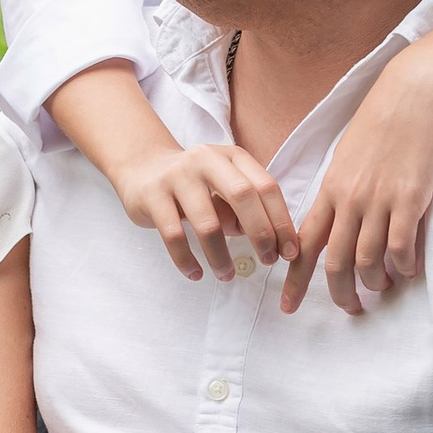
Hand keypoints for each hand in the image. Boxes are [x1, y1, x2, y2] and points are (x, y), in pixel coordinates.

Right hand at [113, 136, 298, 284]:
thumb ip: (247, 210)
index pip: (266, 187)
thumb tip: (272, 244)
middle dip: (260, 234)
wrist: (142, 170)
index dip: (281, 221)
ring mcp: (177, 176)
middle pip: (242, 197)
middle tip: (268, 261)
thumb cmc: (195, 186)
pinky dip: (187, 260)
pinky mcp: (152, 195)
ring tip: (226, 275)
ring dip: (221, 256)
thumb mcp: (224, 188)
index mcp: (232, 157)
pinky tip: (195, 274)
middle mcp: (206, 159)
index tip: (289, 252)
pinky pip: (173, 235)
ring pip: (207, 223)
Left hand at [282, 47, 432, 316]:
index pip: (305, 244)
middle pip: (334, 262)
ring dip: (374, 282)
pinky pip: (401, 246)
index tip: (287, 307)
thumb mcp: (349, 155)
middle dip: (339, 293)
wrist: (414, 91)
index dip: (294, 280)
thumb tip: (337, 216)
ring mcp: (379, 199)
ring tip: (383, 288)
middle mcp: (349, 199)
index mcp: (330, 188)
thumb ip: (341, 189)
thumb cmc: (383, 119)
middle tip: (350, 309)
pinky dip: (403, 266)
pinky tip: (408, 269)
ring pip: (367, 259)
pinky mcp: (409, 198)